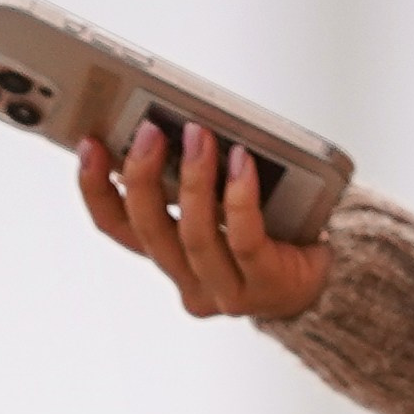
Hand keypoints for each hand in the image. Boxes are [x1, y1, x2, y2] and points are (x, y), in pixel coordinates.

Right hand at [76, 116, 331, 322]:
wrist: (324, 274)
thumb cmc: (268, 228)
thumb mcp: (218, 199)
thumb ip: (190, 178)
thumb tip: (169, 123)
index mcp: (169, 255)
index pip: (119, 228)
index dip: (98, 190)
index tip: (90, 145)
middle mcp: (190, 279)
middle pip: (150, 231)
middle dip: (142, 177)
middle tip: (148, 130)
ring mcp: (225, 290)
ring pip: (193, 236)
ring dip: (192, 180)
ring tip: (198, 135)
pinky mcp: (264, 285)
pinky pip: (245, 239)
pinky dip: (240, 197)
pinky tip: (241, 162)